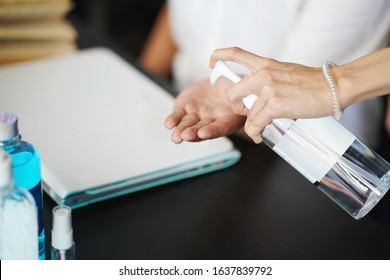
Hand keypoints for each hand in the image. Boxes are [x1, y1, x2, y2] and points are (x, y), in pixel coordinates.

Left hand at [165, 79, 244, 142]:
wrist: (223, 81)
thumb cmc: (237, 87)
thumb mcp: (245, 91)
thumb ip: (245, 99)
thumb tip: (251, 102)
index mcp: (229, 119)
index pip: (221, 128)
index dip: (212, 131)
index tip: (204, 133)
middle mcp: (212, 120)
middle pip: (202, 129)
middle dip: (194, 133)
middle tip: (186, 136)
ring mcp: (198, 115)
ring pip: (188, 124)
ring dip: (181, 130)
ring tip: (176, 136)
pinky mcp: (186, 107)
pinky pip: (179, 115)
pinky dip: (173, 119)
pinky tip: (169, 124)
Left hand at [210, 47, 333, 142]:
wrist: (333, 87)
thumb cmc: (313, 82)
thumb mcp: (285, 71)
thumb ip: (268, 79)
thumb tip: (258, 96)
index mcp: (265, 64)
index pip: (235, 53)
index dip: (219, 57)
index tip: (211, 63)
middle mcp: (263, 74)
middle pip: (233, 93)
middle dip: (235, 107)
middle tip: (245, 114)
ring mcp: (268, 89)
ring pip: (248, 113)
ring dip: (253, 124)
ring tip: (260, 128)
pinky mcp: (275, 105)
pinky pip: (256, 124)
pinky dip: (256, 133)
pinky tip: (259, 136)